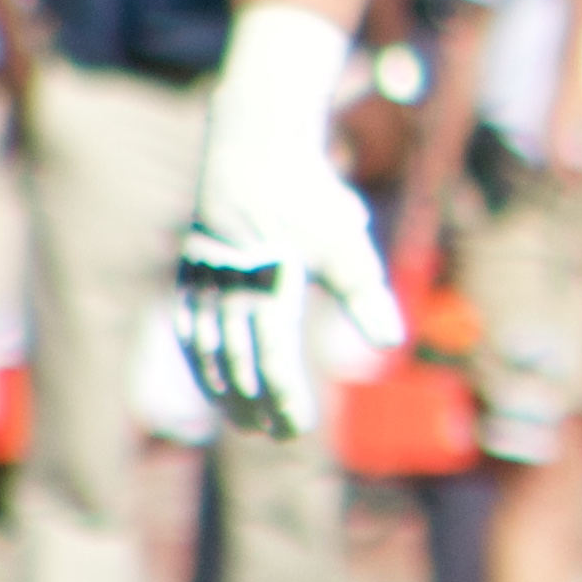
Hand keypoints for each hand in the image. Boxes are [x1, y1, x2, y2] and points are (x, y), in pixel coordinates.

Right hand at [178, 7, 403, 436]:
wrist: (257, 146)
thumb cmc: (310, 197)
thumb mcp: (346, 242)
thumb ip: (365, 295)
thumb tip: (391, 341)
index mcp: (266, 282)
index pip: (272, 357)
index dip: (283, 397)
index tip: (297, 427)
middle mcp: (227, 284)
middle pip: (237, 359)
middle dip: (253, 402)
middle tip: (273, 435)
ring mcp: (203, 276)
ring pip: (207, 346)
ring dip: (223, 387)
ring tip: (241, 419)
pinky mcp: (193, 266)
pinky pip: (190, 322)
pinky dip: (199, 355)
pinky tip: (210, 375)